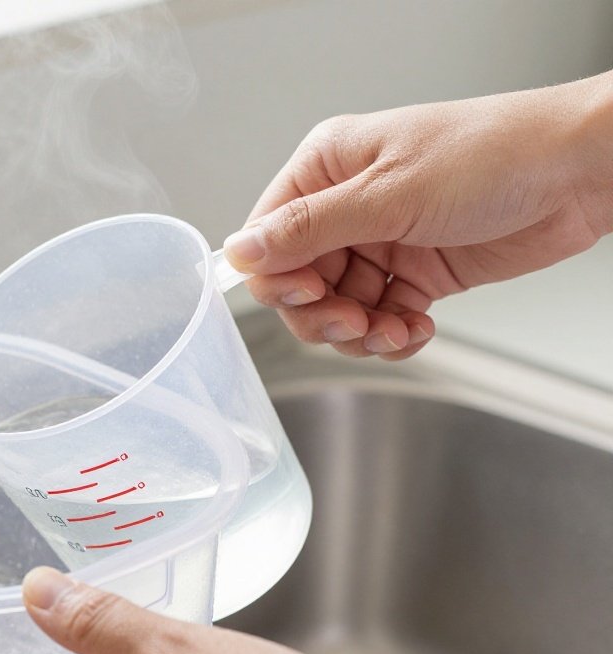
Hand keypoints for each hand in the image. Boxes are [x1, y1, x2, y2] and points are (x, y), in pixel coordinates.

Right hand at [223, 73, 612, 359]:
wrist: (577, 173)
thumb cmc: (492, 155)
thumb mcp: (388, 194)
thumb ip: (308, 229)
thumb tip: (240, 251)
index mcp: (327, 168)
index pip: (269, 237)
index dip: (279, 278)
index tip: (309, 296)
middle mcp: (346, 206)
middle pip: (298, 283)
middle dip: (324, 314)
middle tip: (356, 321)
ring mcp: (380, 241)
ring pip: (337, 309)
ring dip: (361, 331)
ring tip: (396, 328)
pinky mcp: (414, 273)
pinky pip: (379, 318)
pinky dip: (392, 334)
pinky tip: (416, 327)